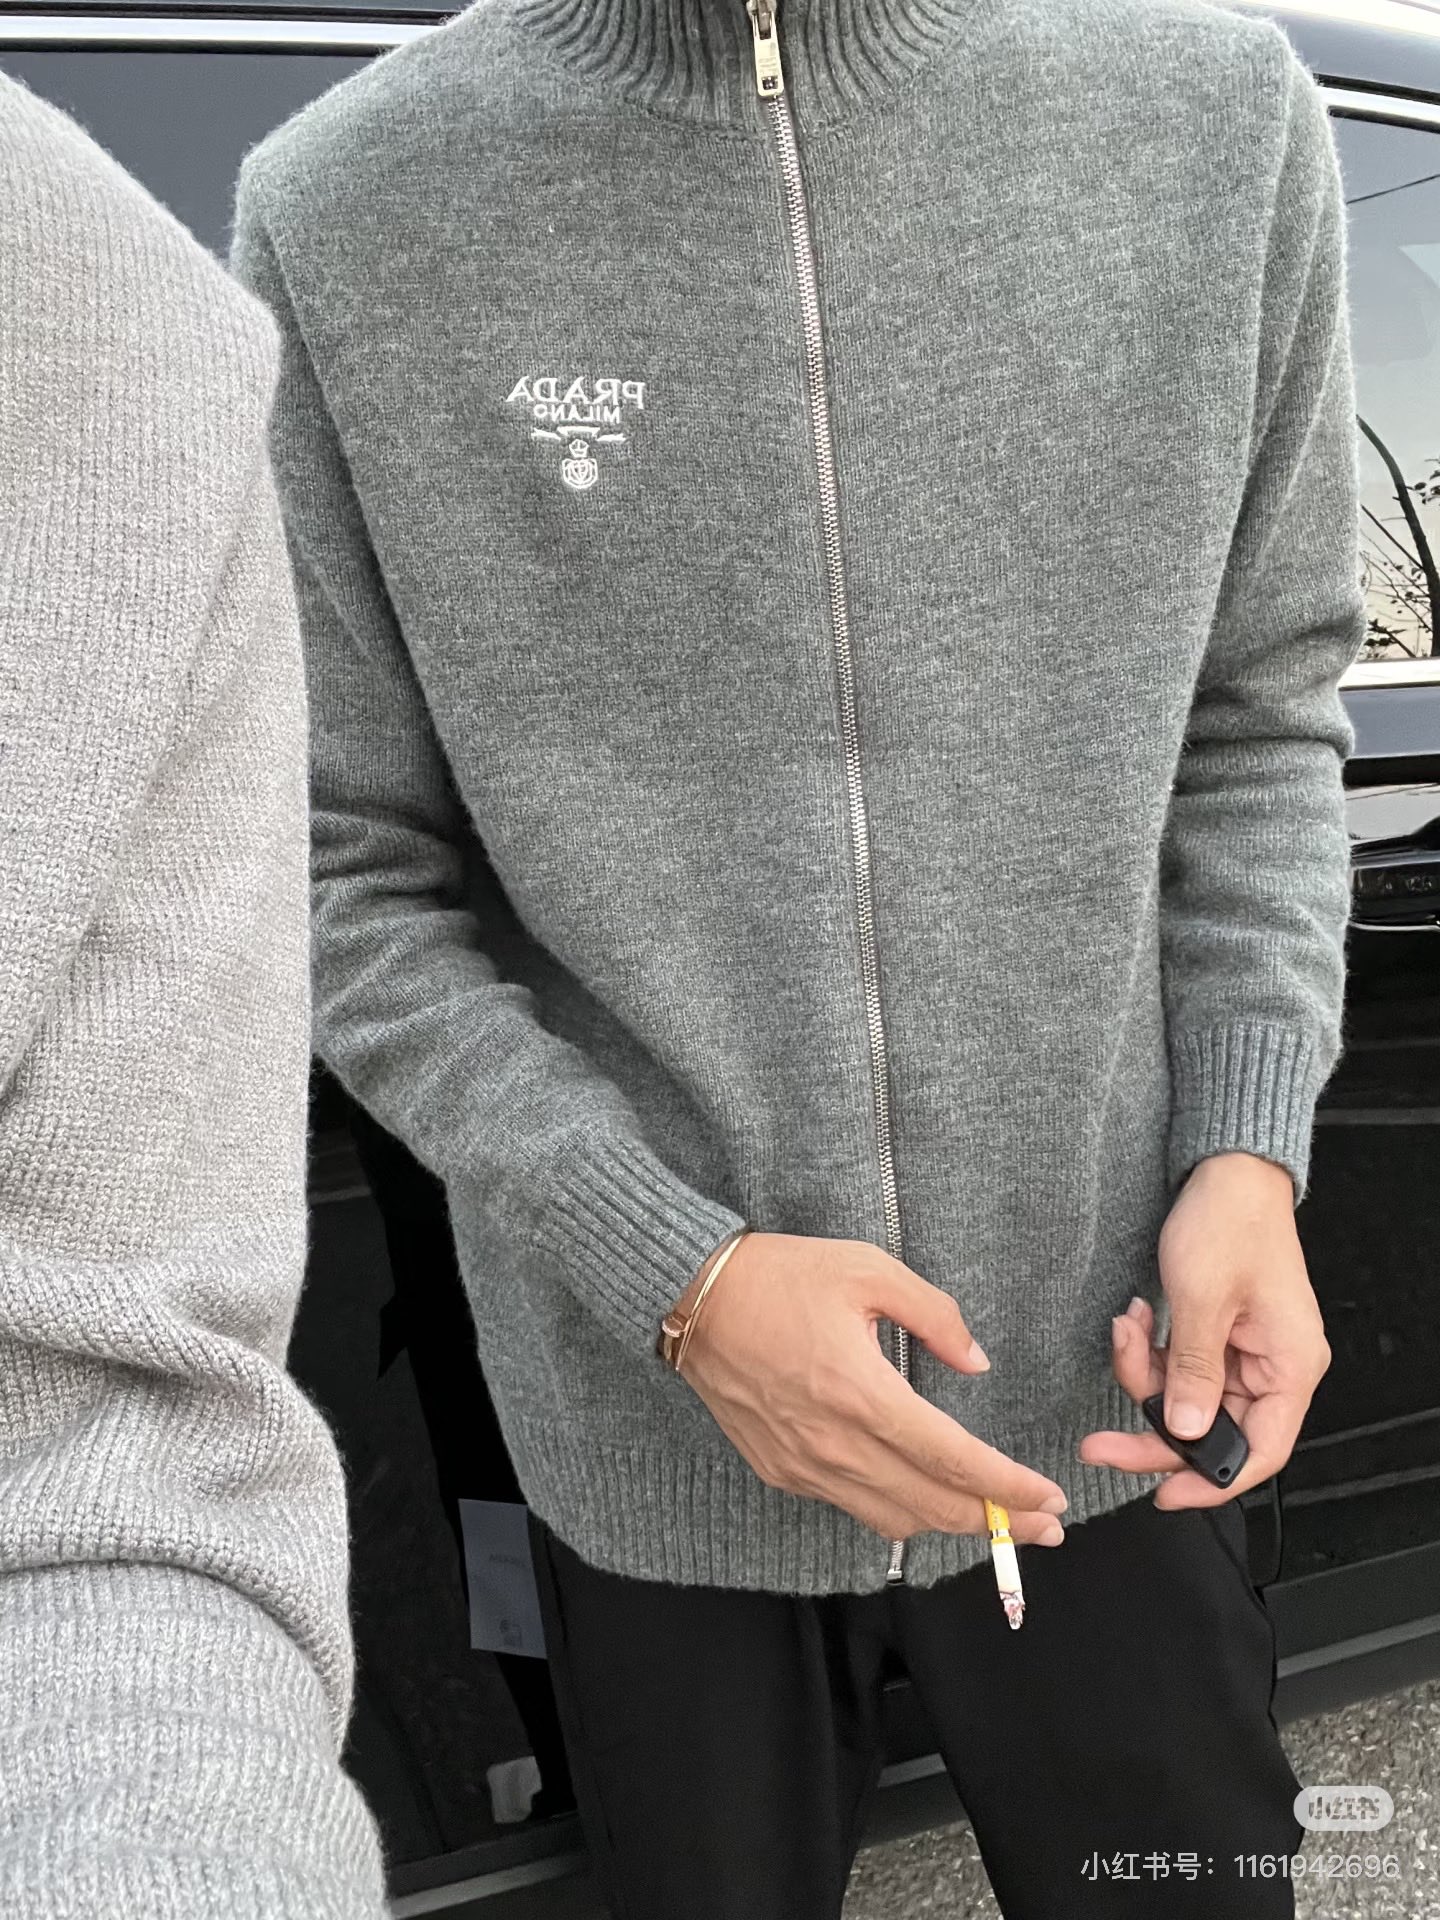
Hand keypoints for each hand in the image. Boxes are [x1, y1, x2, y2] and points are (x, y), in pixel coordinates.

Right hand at [672, 1231, 1070, 1546]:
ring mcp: (803, 1465)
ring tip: (994, 1517)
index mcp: (860, 1392)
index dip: (1007, 1487)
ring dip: (949, 1523)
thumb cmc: (781, 1275)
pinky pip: (852, 1507)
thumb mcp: (868, 1269)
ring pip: (894, 1520)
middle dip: (999, 1523)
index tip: (1049, 1498)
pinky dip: (897, 1509)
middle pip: (932, 1506)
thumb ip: (934, 1315)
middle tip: (1047, 1525)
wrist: (692, 1299)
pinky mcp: (781, 1471)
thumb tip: (976, 1362)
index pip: (951, 1459)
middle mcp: (833, 1443)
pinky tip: (921, 1494)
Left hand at [1078, 1152, 1330, 1507]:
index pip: (1259, 1453)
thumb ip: (1193, 1371)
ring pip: (1188, 1398)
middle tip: (1100, 1443)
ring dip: (1145, 1375)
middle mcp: (1275, 1367)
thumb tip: (1184, 1429)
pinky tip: (1135, 1321)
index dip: (1210, 1482)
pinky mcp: (1221, 1336)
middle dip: (1153, 1427)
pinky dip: (1151, 1352)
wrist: (1227, 1171)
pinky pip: (1182, 1367)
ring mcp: (1247, 1352)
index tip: (1162, 1495)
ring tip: (1126, 1331)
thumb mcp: (1203, 1299)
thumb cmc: (1229, 1220)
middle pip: (1214, 1430)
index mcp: (1289, 1366)